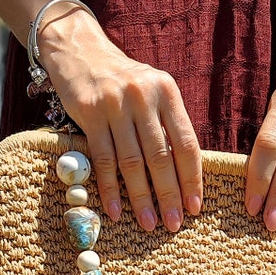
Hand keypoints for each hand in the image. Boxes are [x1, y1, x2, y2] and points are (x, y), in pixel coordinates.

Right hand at [38, 9, 201, 232]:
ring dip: (140, 198)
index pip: (186, 143)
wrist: (80, 51)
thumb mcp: (152, 92)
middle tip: (174, 223)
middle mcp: (143, 96)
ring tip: (148, 223)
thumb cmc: (122, 80)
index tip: (195, 206)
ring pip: (131, 162)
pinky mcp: (89, 113)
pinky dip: (110, 188)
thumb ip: (167, 124)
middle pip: (160, 157)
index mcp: (167, 92)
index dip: (192, 178)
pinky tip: (115, 211)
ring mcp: (115, 104)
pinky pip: (103, 159)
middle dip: (168, 194)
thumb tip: (184, 174)